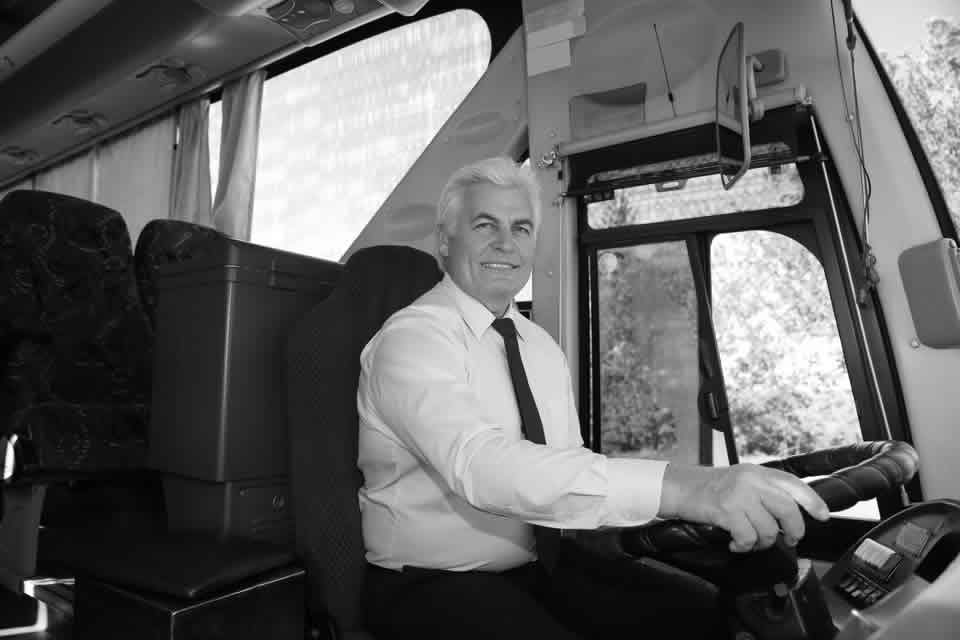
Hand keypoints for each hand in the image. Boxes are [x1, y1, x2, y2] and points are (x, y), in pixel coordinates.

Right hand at [658, 463, 829, 552]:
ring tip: (750, 541)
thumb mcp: (742, 479)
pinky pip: (747, 538)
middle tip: (790, 539)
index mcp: (758, 473)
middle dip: (794, 530)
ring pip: (768, 529)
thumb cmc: (710, 487)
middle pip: (788, 509)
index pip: (793, 484)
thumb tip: (791, 514)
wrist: (681, 487)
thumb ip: (765, 490)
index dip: (812, 500)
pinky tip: (735, 544)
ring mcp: (739, 495)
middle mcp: (751, 481)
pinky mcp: (726, 511)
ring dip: (762, 542)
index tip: (823, 515)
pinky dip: (744, 546)